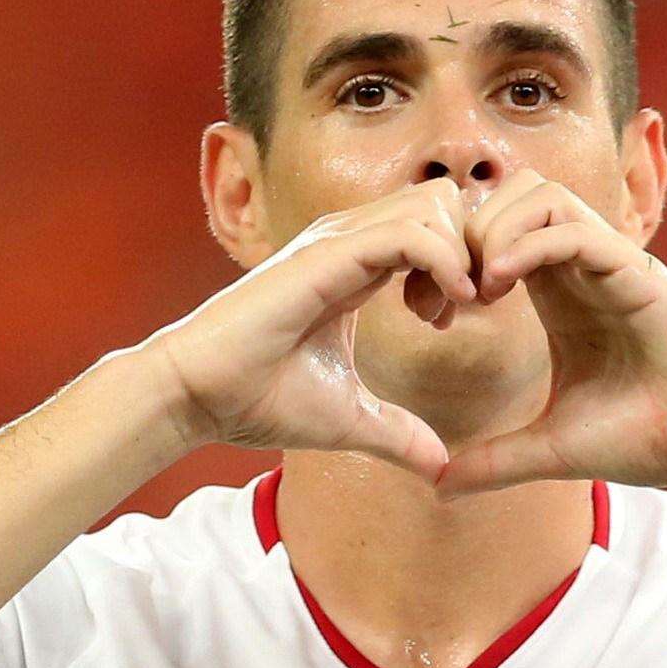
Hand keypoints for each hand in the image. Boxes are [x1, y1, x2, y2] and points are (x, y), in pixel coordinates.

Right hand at [144, 181, 476, 481]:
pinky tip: (439, 312)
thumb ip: (397, 433)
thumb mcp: (348, 419)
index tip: (450, 320)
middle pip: (443, 201)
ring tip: (445, 312)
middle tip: (455, 310)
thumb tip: (441, 467)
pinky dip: (443, 263)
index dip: (458, 266)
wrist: (197, 396)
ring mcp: (337, 241)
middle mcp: (349, 241)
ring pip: (434, 204)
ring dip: (460, 256)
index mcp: (355, 265)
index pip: (432, 227)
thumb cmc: (257, 399)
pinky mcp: (328, 255)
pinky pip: (409, 233)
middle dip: (469, 251)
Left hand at [439, 171, 666, 492]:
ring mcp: (608, 263)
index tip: (434, 313)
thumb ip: (497, 461)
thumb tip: (440, 486)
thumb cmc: (653, 435)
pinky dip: (529, 243)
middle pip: (508, 195)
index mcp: (558, 294)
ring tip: (481, 289)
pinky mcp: (634, 271)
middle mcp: (580, 268)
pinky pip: (572, 227)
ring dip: (496, 229)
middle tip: (450, 293)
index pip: (493, 233)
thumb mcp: (553, 448)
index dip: (452, 260)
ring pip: (538, 194)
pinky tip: (503, 286)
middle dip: (465, 233)